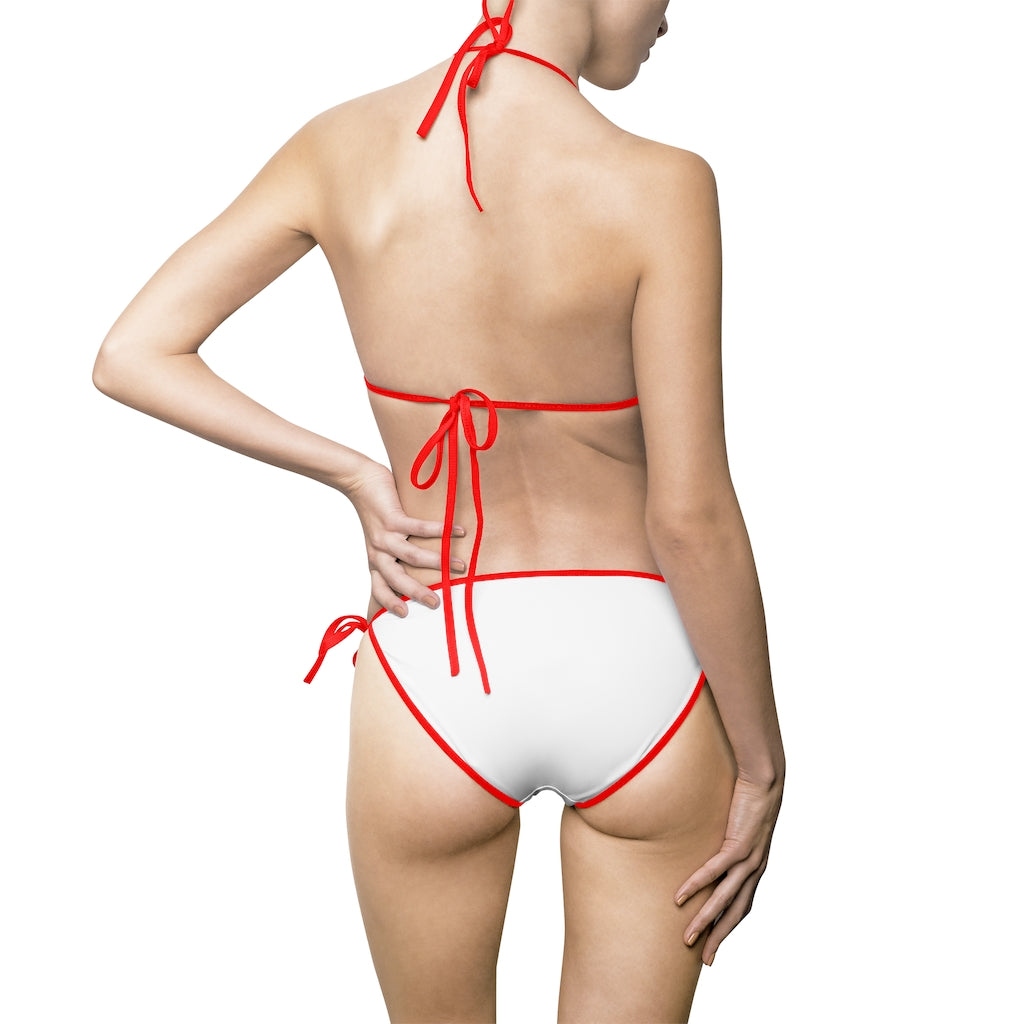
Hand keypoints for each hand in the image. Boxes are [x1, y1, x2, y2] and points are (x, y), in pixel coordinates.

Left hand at [345, 461, 464, 615]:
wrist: (359, 481)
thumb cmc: (375, 510)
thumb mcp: (380, 538)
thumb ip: (397, 552)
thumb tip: (427, 563)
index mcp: (376, 560)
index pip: (379, 588)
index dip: (389, 603)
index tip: (404, 614)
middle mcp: (378, 552)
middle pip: (397, 579)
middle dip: (417, 592)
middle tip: (437, 603)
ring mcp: (385, 536)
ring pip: (411, 556)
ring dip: (438, 562)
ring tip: (460, 566)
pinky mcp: (392, 518)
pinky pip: (419, 528)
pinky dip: (441, 530)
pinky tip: (459, 531)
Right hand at [674, 773, 783, 965]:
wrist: (766, 779)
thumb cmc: (749, 799)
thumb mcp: (739, 827)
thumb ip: (727, 841)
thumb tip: (708, 846)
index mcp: (756, 868)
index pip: (742, 907)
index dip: (728, 928)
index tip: (714, 946)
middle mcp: (755, 869)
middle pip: (736, 913)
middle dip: (720, 937)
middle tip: (705, 959)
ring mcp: (749, 859)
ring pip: (725, 898)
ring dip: (706, 920)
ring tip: (689, 937)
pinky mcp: (739, 844)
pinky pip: (715, 870)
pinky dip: (697, 885)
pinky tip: (681, 897)